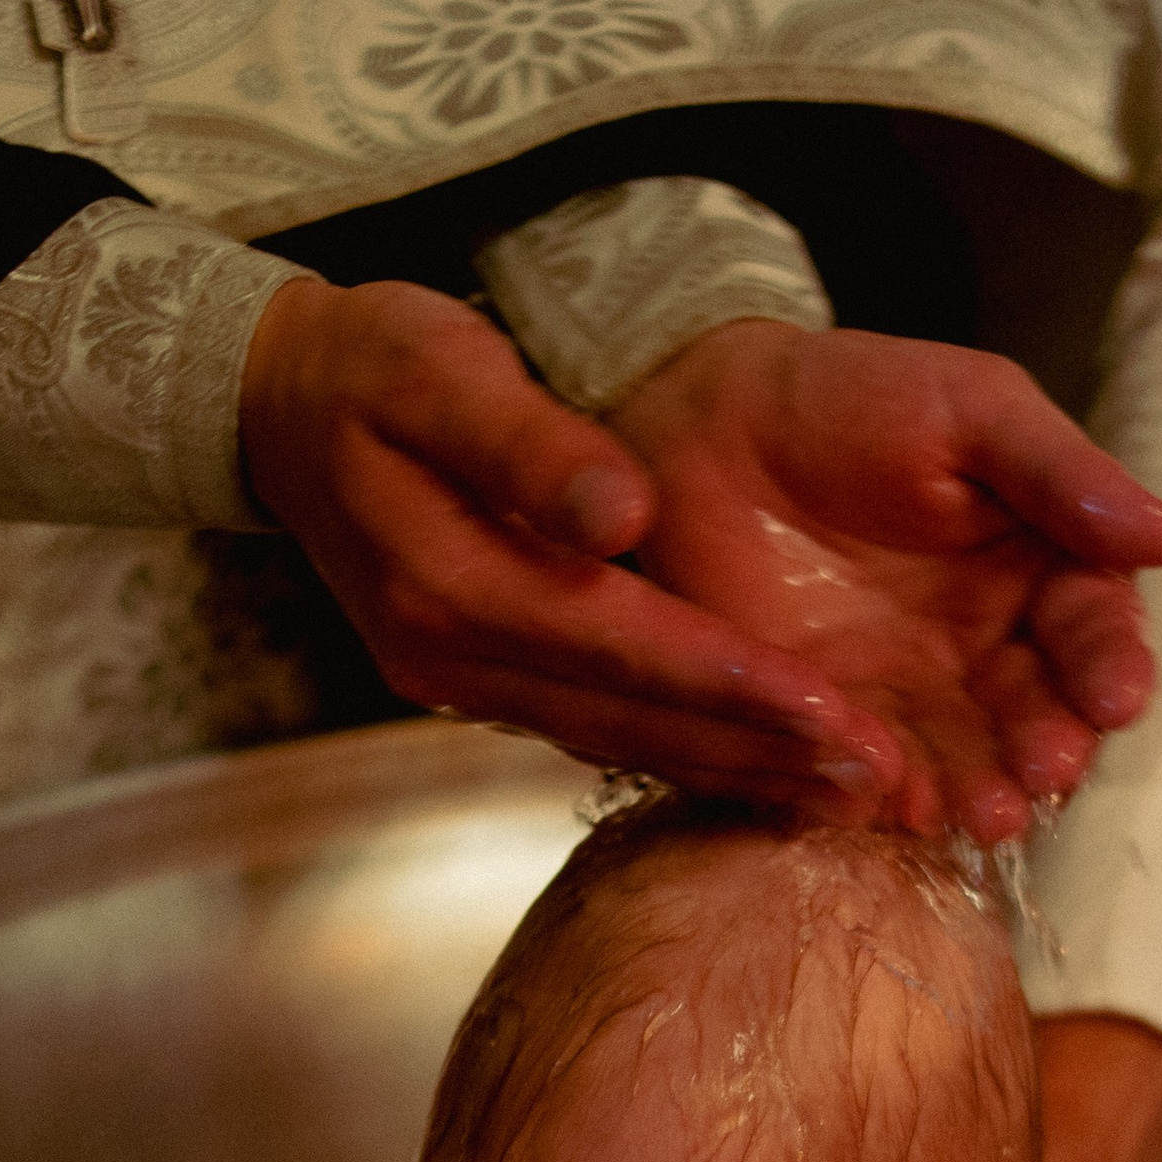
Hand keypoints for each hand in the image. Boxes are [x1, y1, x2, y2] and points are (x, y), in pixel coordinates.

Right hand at [241, 278, 896, 817]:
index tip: (834, 710)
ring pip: (625, 746)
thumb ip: (526, 443)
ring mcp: (468, 687)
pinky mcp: (489, 689)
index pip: (618, 645)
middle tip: (880, 778)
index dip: (730, 682)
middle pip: (633, 721)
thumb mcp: (435, 370)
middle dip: (759, 753)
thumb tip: (618, 512)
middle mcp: (457, 660)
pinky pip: (605, 737)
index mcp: (449, 583)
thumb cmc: (372, 368)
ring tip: (853, 792)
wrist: (281, 410)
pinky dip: (691, 757)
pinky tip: (771, 771)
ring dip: (739, 773)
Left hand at [608, 323, 1161, 841]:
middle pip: (1040, 715)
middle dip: (1052, 747)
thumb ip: (1061, 474)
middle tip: (1048, 769)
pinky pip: (872, 777)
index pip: (1094, 631)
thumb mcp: (970, 412)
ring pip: (968, 762)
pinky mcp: (833, 730)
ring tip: (989, 815)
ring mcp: (912, 699)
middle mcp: (988, 650)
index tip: (1118, 698)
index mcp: (1040, 570)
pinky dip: (890, 799)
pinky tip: (902, 809)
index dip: (1111, 667)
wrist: (706, 428)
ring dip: (986, 792)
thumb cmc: (852, 399)